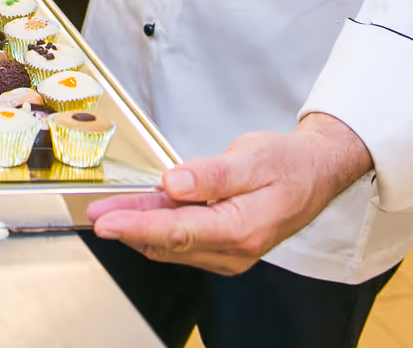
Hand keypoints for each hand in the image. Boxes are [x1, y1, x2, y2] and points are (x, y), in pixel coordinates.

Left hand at [85, 114, 372, 274]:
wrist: (316, 173)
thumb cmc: (288, 163)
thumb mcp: (252, 158)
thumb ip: (211, 174)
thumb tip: (173, 183)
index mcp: (242, 229)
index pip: (178, 232)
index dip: (136, 227)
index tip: (106, 222)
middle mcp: (234, 250)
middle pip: (168, 242)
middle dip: (129, 227)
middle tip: (96, 212)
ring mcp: (229, 253)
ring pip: (172, 245)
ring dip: (140, 227)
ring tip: (110, 209)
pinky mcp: (223, 247)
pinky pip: (183, 241)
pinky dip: (158, 226)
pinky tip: (141, 210)